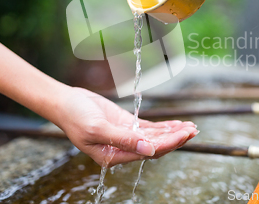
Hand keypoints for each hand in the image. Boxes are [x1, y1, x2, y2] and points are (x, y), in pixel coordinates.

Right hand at [55, 87, 197, 166]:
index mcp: (115, 156)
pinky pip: (148, 128)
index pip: (148, 152)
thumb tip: (149, 150)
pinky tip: (176, 124)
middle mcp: (123, 149)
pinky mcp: (126, 124)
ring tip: (191, 128)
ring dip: (172, 133)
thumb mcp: (98, 129)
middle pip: (155, 146)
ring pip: (154, 137)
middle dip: (175, 138)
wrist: (65, 102)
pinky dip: (162, 126)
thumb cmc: (76, 117)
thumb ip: (124, 140)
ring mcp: (126, 136)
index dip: (168, 144)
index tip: (183, 135)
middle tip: (193, 130)